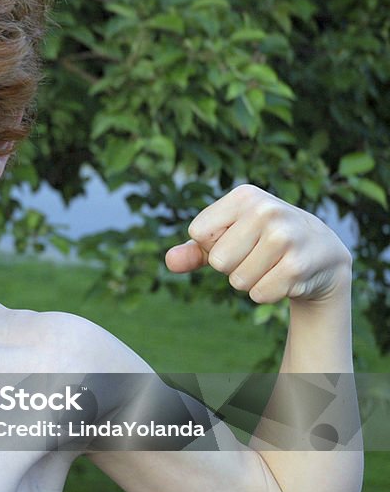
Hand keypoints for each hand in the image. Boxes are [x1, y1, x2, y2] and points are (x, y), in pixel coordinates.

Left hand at [165, 184, 351, 303]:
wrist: (320, 252)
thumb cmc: (262, 242)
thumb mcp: (228, 238)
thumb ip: (194, 250)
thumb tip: (170, 262)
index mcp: (244, 196)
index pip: (198, 233)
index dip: (213, 245)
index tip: (237, 239)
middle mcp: (266, 210)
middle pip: (218, 261)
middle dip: (232, 266)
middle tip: (258, 255)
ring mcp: (285, 236)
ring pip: (237, 280)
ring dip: (250, 281)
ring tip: (272, 264)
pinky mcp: (297, 265)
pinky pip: (258, 294)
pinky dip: (267, 292)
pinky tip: (286, 276)